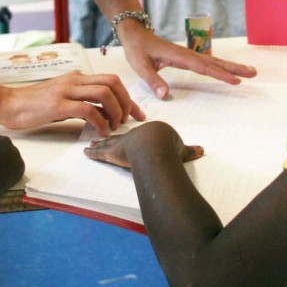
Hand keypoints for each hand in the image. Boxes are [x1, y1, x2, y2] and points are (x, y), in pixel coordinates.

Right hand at [0, 72, 145, 136]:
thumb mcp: (63, 100)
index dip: (128, 97)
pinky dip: (100, 122)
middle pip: (113, 82)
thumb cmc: (34, 105)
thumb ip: (84, 103)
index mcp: (77, 78)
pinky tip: (101, 132)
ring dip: (116, 111)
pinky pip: (88, 110)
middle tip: (128, 120)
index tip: (137, 114)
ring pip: (104, 92)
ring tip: (115, 126)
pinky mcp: (58, 104)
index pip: (111, 80)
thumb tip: (106, 114)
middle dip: (127, 102)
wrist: (8, 104)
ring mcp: (67, 90)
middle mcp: (75, 80)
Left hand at [83, 121, 203, 169]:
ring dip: (99, 143)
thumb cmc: (168, 146)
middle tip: (101, 132)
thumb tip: (202, 149)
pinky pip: (99, 153)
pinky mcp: (112, 153)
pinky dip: (92, 153)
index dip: (130, 135)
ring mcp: (120, 144)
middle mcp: (131, 137)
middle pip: (119, 135)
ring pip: (106, 143)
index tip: (126, 133)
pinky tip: (85, 152)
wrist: (156, 145)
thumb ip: (188, 150)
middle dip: (109, 134)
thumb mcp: (180, 149)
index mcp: (146, 134)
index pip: (136, 134)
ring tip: (90, 143)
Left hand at [119, 22, 256, 98]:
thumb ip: (152, 80)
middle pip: (215, 62)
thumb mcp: (140, 65)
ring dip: (231, 67)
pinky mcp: (187, 57)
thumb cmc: (137, 49)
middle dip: (235, 68)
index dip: (220, 74)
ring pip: (214, 61)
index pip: (203, 67)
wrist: (136, 34)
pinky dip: (221, 67)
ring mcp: (189, 55)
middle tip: (254, 73)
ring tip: (249, 72)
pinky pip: (207, 63)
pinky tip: (228, 71)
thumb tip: (165, 95)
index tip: (236, 81)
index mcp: (179, 56)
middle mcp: (188, 54)